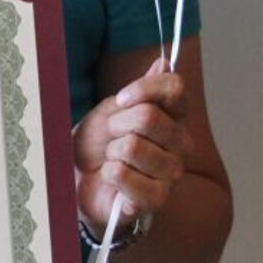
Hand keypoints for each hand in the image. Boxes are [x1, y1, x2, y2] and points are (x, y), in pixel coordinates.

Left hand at [73, 58, 193, 238]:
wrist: (81, 178)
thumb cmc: (100, 142)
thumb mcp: (115, 108)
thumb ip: (144, 89)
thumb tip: (165, 63)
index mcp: (174, 117)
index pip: (174, 88)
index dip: (143, 89)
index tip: (121, 99)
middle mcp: (180, 144)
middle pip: (149, 116)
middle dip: (117, 124)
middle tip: (111, 136)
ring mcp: (170, 174)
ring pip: (133, 146)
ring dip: (111, 151)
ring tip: (112, 159)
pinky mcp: (155, 200)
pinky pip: (123, 174)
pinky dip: (108, 173)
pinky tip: (112, 179)